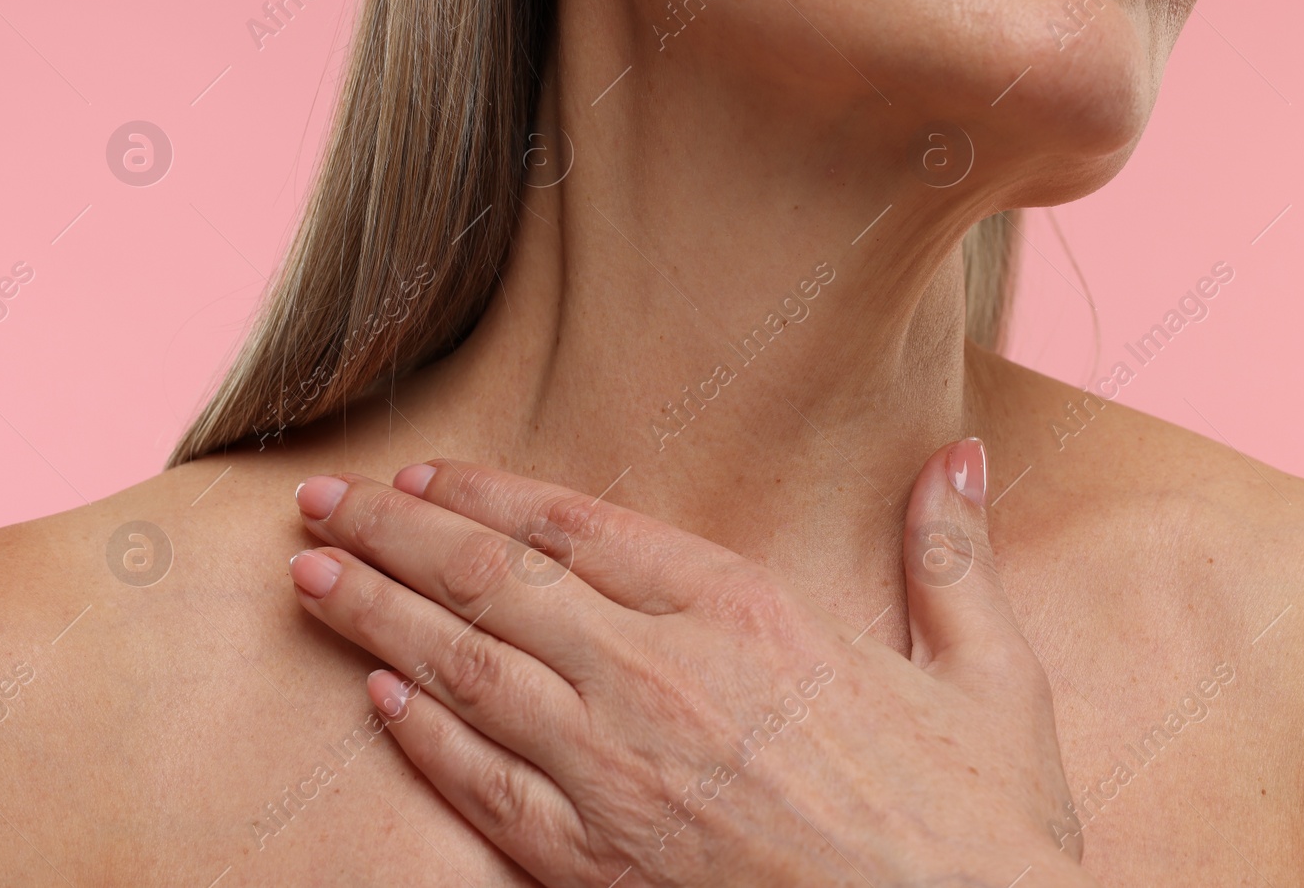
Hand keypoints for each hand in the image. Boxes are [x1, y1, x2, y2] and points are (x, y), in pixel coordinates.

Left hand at [287, 440, 1095, 887]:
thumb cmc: (982, 832)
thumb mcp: (992, 679)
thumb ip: (951, 558)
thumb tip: (961, 457)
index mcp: (753, 617)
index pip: (586, 528)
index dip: (493, 494)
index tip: (429, 472)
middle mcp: (669, 680)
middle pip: (498, 584)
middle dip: (399, 534)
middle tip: (323, 501)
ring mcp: (623, 776)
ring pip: (469, 672)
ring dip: (378, 617)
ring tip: (311, 573)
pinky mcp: (599, 868)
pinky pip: (485, 790)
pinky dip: (422, 739)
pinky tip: (374, 701)